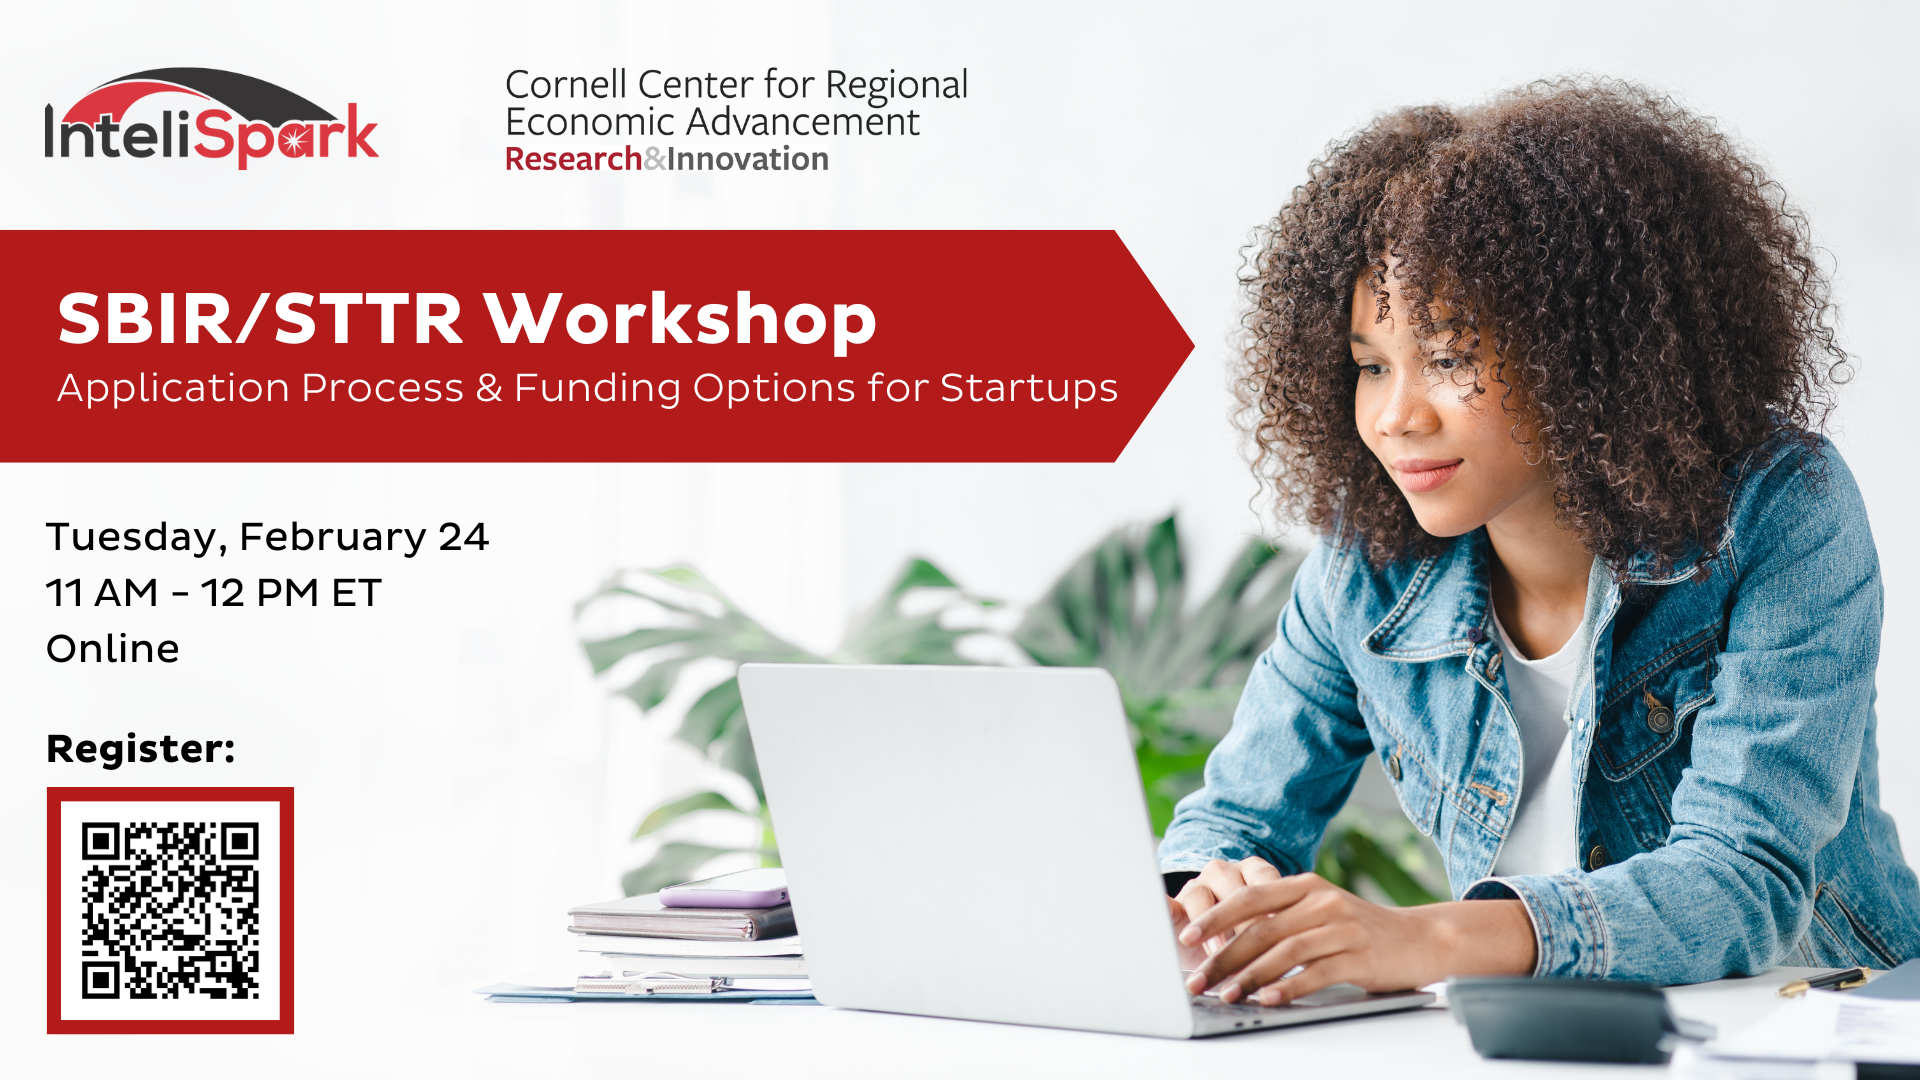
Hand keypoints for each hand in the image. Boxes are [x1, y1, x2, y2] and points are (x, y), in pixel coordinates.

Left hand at [1176, 866, 1535, 1004]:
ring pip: (1284, 951)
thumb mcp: (1320, 912)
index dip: (1215, 916)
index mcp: (1306, 886)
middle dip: (1223, 956)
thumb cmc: (1362, 930)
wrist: (1424, 939)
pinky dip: (1288, 988)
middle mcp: (1321, 901)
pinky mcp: (1359, 955)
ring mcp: (1342, 927)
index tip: (1187, 937)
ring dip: (1249, 976)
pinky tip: (1267, 1000)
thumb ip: (1282, 918)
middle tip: (1198, 979)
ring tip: (1226, 995)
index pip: (1250, 896)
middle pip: (1260, 927)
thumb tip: (1227, 942)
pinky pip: (1315, 973)